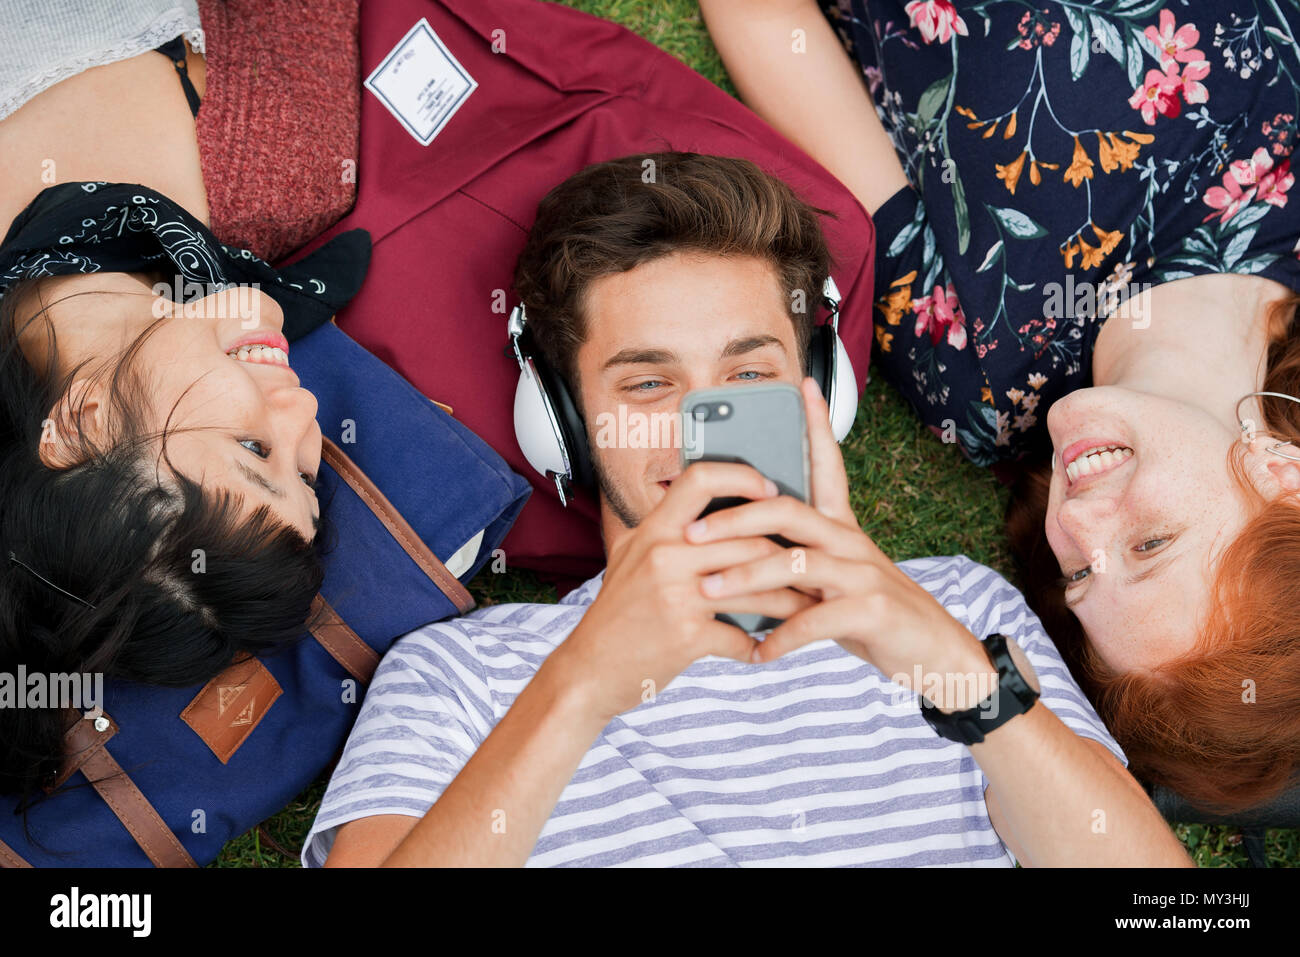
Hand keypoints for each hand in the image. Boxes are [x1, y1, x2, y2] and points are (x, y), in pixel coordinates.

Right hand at [550, 460, 818, 722]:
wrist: (588, 671)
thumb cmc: (618, 614)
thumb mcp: (631, 557)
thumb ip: (667, 531)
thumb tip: (714, 508)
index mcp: (653, 529)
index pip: (701, 479)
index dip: (742, 477)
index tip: (772, 491)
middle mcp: (663, 554)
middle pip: (747, 539)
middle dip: (788, 556)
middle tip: (814, 566)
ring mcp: (675, 594)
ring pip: (755, 587)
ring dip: (789, 602)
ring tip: (806, 609)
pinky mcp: (686, 635)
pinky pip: (740, 636)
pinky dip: (757, 646)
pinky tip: (764, 649)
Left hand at [683, 378, 996, 709]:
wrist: (935, 654)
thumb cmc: (874, 615)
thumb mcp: (836, 580)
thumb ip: (800, 561)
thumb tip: (744, 551)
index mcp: (842, 528)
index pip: (828, 466)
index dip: (818, 425)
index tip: (804, 385)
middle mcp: (852, 541)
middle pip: (788, 511)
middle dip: (735, 518)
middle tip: (692, 531)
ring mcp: (865, 574)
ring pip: (795, 563)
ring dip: (745, 578)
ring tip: (708, 593)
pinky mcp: (873, 611)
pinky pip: (816, 619)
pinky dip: (782, 636)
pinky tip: (759, 652)